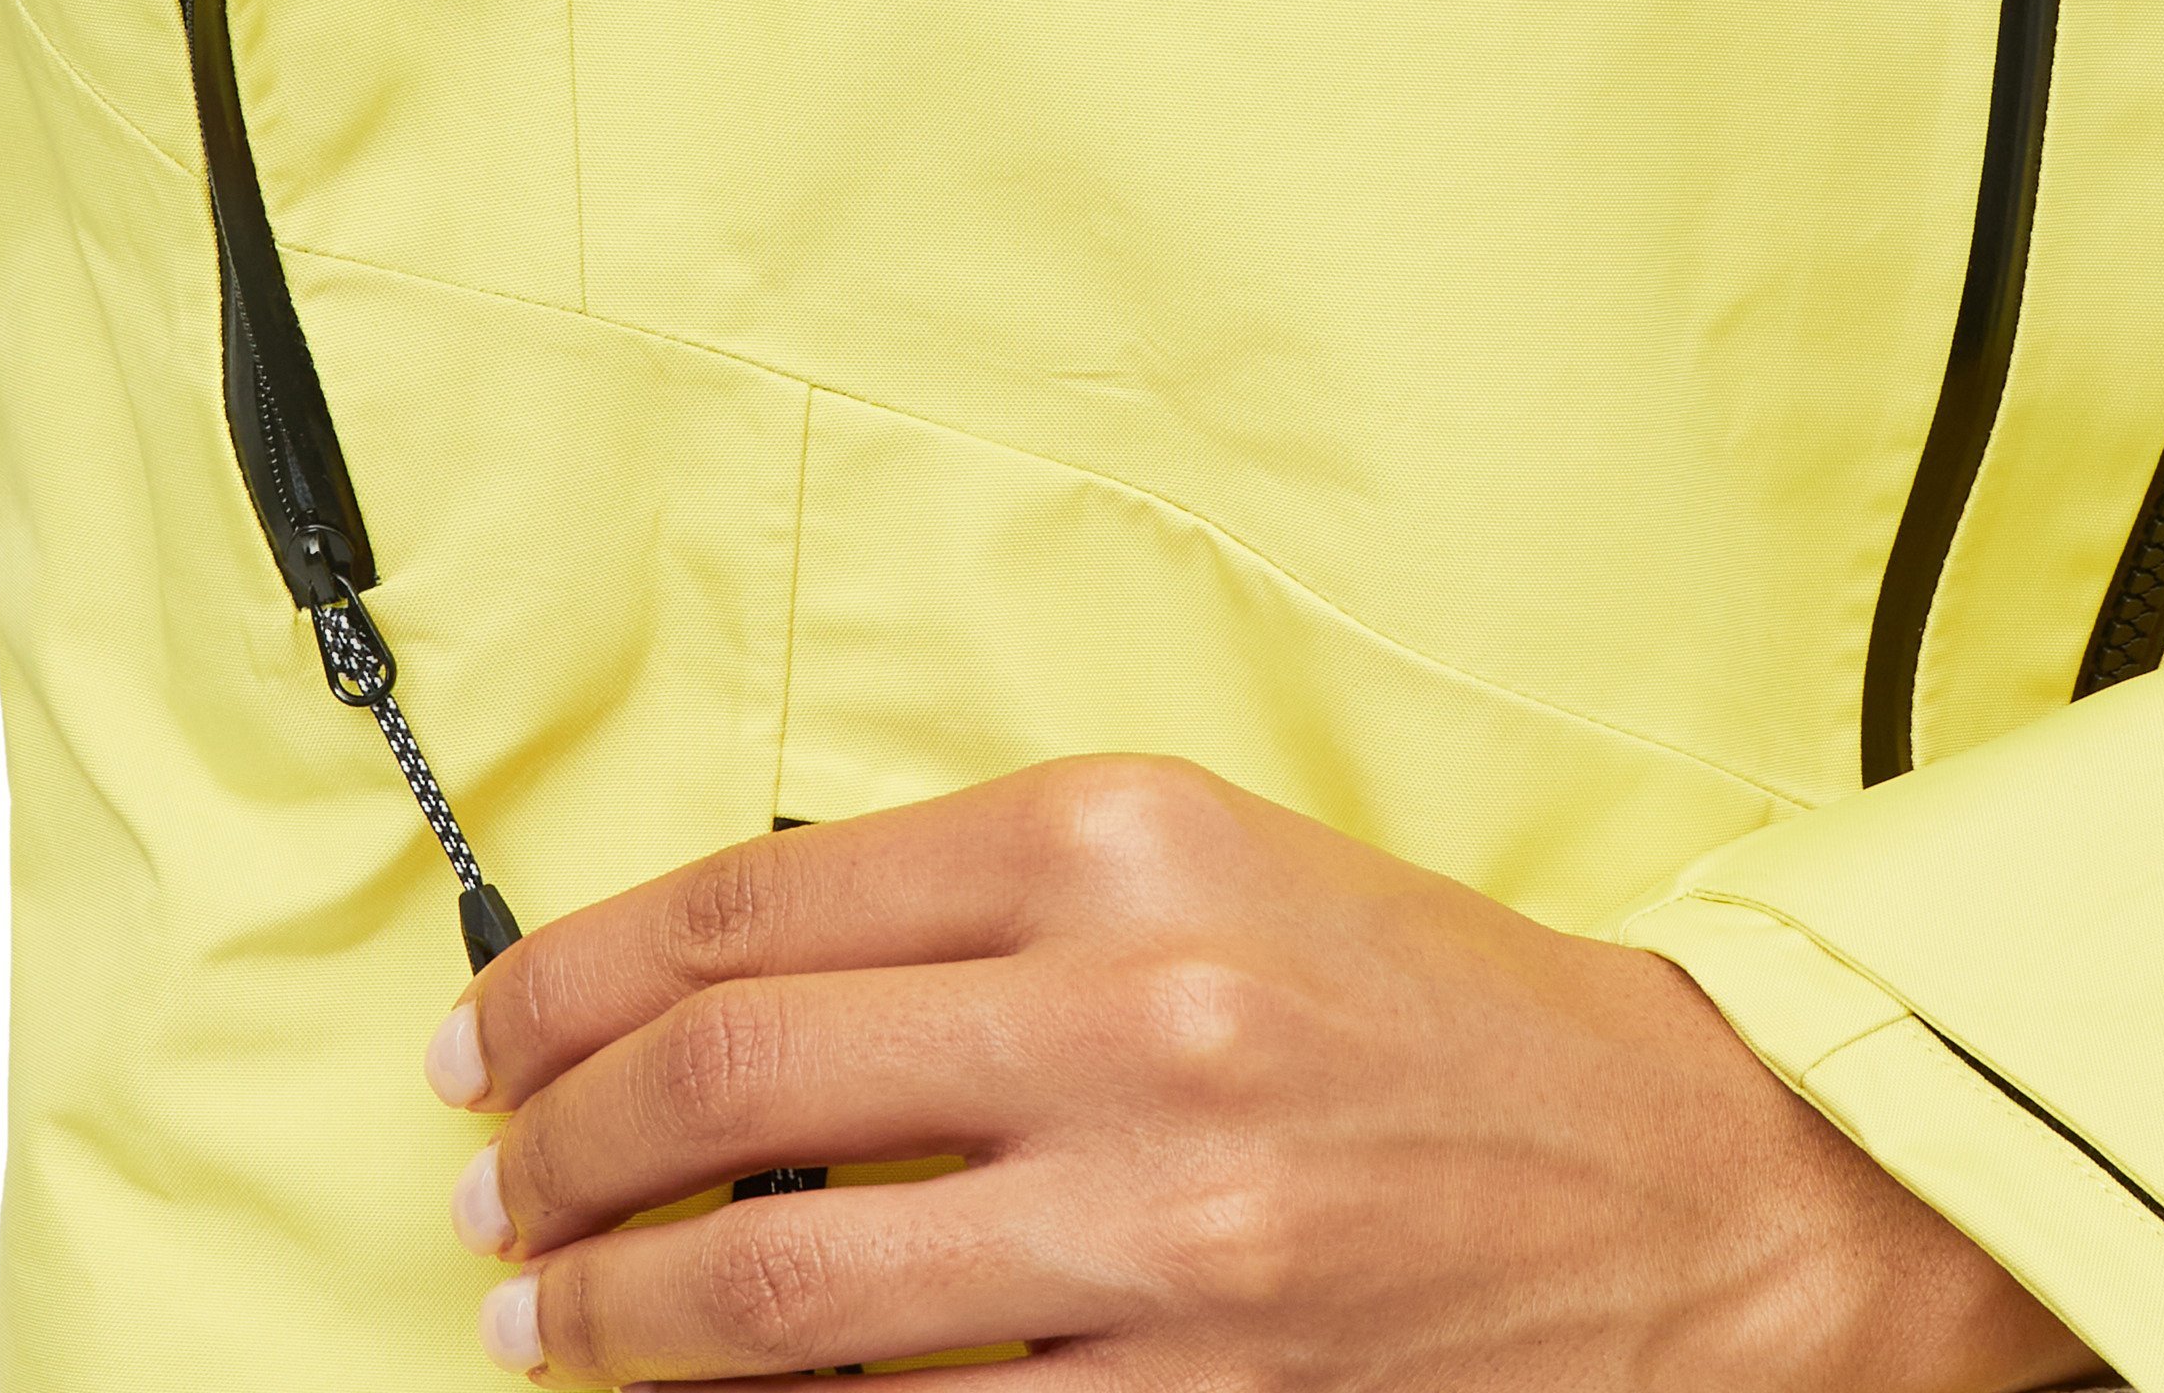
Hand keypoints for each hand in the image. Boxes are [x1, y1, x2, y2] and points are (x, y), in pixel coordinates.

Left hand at [425, 755, 2104, 1387]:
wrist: (1681, 1183)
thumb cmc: (1410, 1004)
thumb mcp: (1196, 863)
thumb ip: (971, 901)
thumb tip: (720, 983)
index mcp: (1112, 837)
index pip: (749, 904)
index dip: (570, 979)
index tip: (484, 1041)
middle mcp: (1128, 1014)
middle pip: (732, 1088)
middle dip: (556, 1152)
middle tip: (483, 1195)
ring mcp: (1163, 1229)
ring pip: (793, 1297)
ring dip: (622, 1322)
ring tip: (545, 1326)